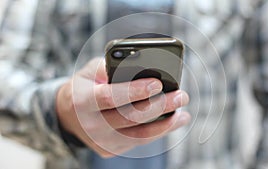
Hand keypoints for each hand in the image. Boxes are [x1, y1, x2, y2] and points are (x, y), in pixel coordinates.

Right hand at [56, 57, 189, 157]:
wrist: (69, 115)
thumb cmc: (85, 87)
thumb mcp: (90, 71)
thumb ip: (111, 66)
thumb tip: (141, 64)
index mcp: (82, 101)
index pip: (110, 97)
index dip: (135, 91)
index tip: (157, 84)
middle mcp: (91, 125)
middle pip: (130, 117)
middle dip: (160, 106)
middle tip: (181, 96)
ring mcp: (101, 141)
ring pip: (139, 135)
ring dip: (166, 124)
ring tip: (183, 114)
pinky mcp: (110, 149)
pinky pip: (138, 141)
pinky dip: (158, 132)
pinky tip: (171, 123)